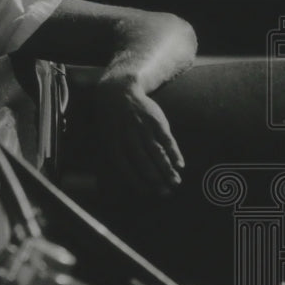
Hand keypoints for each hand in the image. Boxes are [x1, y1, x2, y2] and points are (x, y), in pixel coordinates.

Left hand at [95, 76, 184, 195]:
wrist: (118, 92)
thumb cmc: (111, 120)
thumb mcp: (104, 137)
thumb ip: (114, 156)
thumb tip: (121, 178)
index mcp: (113, 143)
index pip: (125, 167)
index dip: (137, 181)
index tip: (148, 193)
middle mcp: (128, 136)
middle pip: (143, 162)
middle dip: (155, 179)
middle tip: (166, 193)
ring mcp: (142, 128)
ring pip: (156, 152)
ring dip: (167, 169)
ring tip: (176, 182)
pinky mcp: (155, 120)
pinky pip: (166, 139)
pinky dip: (174, 152)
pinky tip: (180, 164)